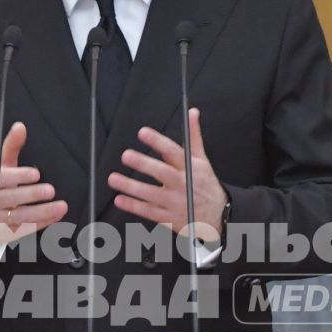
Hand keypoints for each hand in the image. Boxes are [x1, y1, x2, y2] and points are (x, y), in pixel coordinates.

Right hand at [0, 121, 65, 246]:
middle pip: (11, 198)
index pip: (2, 178)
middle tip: (50, 190)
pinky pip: (24, 230)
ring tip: (61, 207)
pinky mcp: (4, 233)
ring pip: (19, 217)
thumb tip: (20, 126)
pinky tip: (56, 217)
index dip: (19, 176)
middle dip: (31, 195)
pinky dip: (41, 224)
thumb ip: (11, 146)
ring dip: (41, 212)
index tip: (35, 173)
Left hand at [108, 108, 226, 243]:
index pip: (173, 151)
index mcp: (190, 168)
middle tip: (126, 155)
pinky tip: (120, 199)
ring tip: (114, 179)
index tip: (143, 132)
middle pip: (162, 173)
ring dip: (131, 186)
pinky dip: (134, 206)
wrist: (218, 216)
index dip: (158, 141)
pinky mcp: (169, 218)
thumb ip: (193, 137)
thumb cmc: (206, 184)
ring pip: (151, 194)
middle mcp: (182, 184)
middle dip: (143, 164)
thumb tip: (192, 113)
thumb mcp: (203, 160)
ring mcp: (175, 202)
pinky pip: (149, 212)